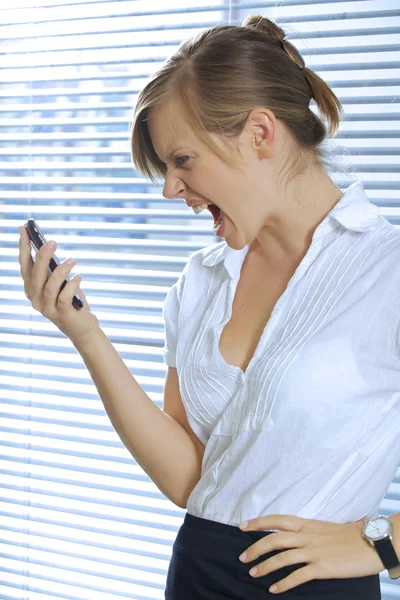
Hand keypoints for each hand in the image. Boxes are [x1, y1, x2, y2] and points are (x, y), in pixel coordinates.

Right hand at [19, 226, 99, 344]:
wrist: (83, 329)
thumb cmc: (72, 301)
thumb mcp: (61, 284)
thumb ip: (54, 270)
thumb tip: (50, 247)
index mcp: (32, 290)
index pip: (25, 266)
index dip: (23, 248)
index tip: (24, 230)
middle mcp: (36, 300)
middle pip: (35, 275)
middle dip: (42, 256)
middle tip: (52, 241)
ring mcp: (47, 309)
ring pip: (49, 286)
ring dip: (60, 271)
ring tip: (72, 259)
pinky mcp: (62, 315)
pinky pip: (64, 298)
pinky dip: (72, 285)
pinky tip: (79, 276)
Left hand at [238, 514, 383, 593]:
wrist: (373, 544)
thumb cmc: (354, 535)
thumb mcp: (329, 526)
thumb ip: (314, 528)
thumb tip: (307, 527)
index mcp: (308, 523)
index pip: (277, 519)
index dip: (258, 522)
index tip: (242, 526)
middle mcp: (307, 535)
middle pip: (273, 539)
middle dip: (255, 548)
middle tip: (242, 557)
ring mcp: (314, 551)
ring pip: (281, 557)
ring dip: (265, 566)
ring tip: (253, 573)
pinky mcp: (322, 568)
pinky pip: (298, 576)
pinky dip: (284, 583)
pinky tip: (274, 589)